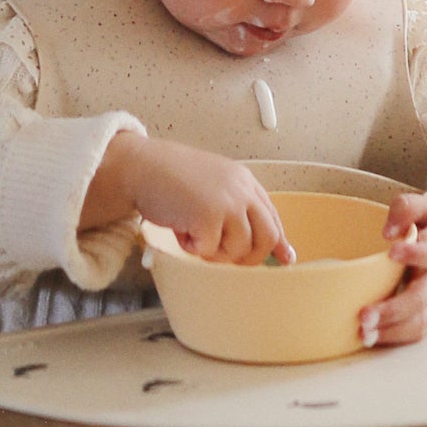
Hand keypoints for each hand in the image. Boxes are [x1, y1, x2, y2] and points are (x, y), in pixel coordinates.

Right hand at [89, 133, 292, 265]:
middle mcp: (242, 190)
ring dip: (215, 253)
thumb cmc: (168, 178)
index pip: (272, 217)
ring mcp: (228, 203)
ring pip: (239, 249)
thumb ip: (234, 207)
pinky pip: (209, 250)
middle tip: (225, 258)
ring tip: (193, 235)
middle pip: (267, 237)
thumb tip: (252, 239)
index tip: (286, 259)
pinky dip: (192, 247)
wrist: (140, 166)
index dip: (279, 242)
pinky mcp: (209, 216)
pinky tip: (180, 228)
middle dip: (250, 257)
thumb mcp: (211, 186)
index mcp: (244, 181)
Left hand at [363, 194, 426, 347]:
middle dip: (394, 308)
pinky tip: (372, 337)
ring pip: (420, 319)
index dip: (415, 253)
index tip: (392, 252)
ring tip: (364, 332)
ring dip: (392, 329)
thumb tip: (388, 232)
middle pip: (422, 296)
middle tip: (364, 314)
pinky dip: (396, 337)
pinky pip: (418, 330)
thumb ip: (407, 208)